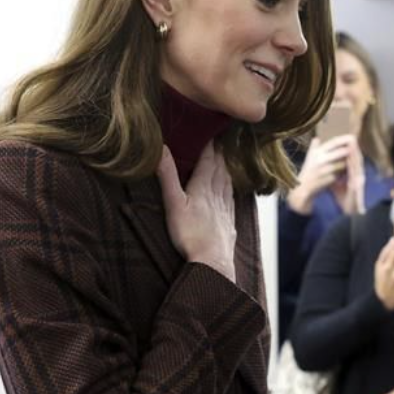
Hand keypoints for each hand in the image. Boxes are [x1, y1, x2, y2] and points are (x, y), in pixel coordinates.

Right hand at [157, 143, 236, 282]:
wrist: (213, 262)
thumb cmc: (190, 234)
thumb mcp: (173, 203)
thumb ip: (167, 176)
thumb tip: (161, 148)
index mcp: (204, 186)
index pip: (208, 159)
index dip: (209, 145)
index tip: (209, 131)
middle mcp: (218, 194)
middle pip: (220, 168)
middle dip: (219, 153)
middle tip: (218, 140)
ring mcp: (226, 208)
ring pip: (228, 182)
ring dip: (226, 168)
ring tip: (225, 160)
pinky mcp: (230, 221)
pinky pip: (232, 199)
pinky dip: (230, 188)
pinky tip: (230, 190)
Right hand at [287, 136, 353, 213]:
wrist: (301, 189)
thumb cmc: (308, 172)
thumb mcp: (309, 158)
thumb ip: (314, 148)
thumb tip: (317, 138)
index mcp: (316, 152)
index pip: (333, 142)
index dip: (344, 139)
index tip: (353, 137)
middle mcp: (318, 159)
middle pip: (338, 152)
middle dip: (348, 151)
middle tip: (356, 149)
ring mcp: (321, 170)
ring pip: (340, 164)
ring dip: (347, 163)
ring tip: (353, 162)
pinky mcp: (325, 180)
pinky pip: (338, 175)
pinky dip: (343, 174)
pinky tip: (347, 174)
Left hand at [341, 137, 365, 214]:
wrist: (348, 213)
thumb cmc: (343, 199)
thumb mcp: (336, 184)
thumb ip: (334, 174)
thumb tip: (326, 165)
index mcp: (353, 175)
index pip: (352, 159)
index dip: (350, 149)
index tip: (346, 139)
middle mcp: (358, 176)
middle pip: (357, 159)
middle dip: (354, 148)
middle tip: (351, 136)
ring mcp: (359, 181)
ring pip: (358, 164)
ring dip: (356, 153)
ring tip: (352, 143)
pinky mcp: (358, 186)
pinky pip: (357, 173)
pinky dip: (355, 165)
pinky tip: (352, 158)